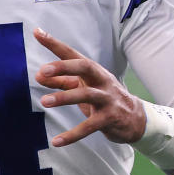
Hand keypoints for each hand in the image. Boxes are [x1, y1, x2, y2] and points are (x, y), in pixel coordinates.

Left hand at [33, 28, 146, 146]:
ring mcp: (107, 99)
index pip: (72, 54)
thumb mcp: (83, 86)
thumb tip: (39, 76)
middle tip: (43, 70)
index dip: (55, 43)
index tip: (38, 33)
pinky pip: (89, 126)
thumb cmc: (103, 98)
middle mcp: (101, 80)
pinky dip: (72, 135)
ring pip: (86, 95)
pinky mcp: (109, 119)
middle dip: (64, 67)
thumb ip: (61, 81)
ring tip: (44, 101)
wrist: (135, 119)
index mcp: (93, 71)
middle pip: (85, 67)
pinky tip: (56, 141)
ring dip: (64, 97)